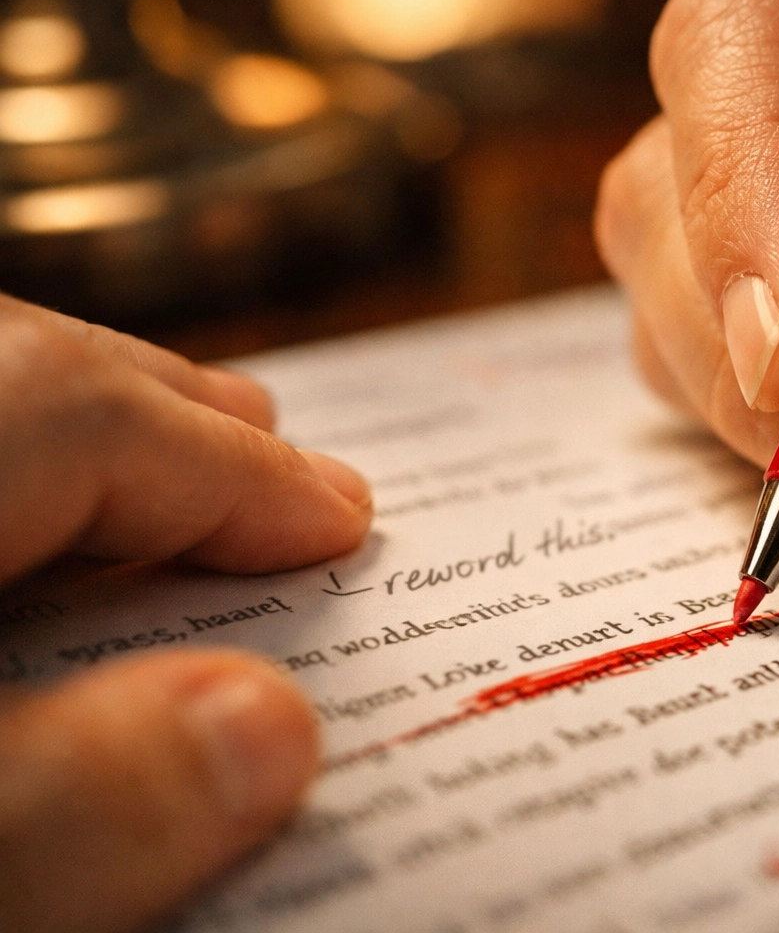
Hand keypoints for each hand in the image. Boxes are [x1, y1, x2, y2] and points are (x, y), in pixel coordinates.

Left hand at [0, 294, 371, 931]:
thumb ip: (68, 807)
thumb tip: (271, 732)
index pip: (66, 416)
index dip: (230, 473)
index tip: (344, 521)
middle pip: (5, 371)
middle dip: (155, 415)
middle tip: (278, 457)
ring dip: (63, 426)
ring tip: (166, 457)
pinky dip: (0, 475)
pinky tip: (22, 526)